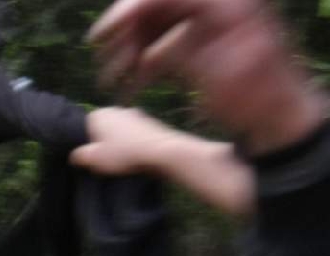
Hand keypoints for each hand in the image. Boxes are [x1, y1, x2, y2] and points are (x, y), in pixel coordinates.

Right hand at [73, 106, 182, 175]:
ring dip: (118, 139)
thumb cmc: (123, 153)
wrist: (161, 150)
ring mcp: (135, 113)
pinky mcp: (149, 120)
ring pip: (119, 128)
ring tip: (121, 156)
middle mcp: (116, 108)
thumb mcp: (93, 159)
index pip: (83, 126)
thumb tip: (75, 154)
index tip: (89, 155)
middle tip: (104, 157)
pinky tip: (135, 152)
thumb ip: (79, 155)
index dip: (84, 141)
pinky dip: (132, 139)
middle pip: (102, 126)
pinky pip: (134, 131)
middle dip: (101, 139)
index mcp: (99, 114)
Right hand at [89, 0, 324, 153]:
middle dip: (126, 35)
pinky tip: (126, 91)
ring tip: (108, 82)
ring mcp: (204, 28)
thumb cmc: (257, 97)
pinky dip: (141, 70)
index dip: (131, 8)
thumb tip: (143, 33)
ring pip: (153, 30)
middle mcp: (213, 9)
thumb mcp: (220, 69)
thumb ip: (179, 46)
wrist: (277, 121)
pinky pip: (161, 50)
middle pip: (156, 9)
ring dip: (127, 55)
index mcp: (226, 4)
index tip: (103, 34)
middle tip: (101, 62)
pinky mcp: (198, 49)